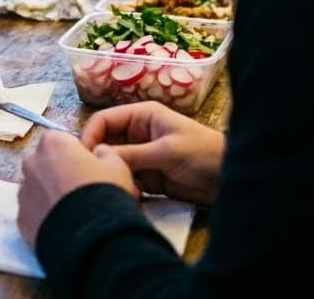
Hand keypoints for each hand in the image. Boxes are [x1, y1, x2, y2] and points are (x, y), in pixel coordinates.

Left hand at [18, 132, 138, 245]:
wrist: (93, 240)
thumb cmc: (105, 195)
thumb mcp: (117, 165)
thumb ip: (104, 152)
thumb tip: (99, 153)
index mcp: (53, 142)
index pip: (62, 141)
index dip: (77, 155)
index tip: (89, 169)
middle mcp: (31, 163)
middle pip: (46, 163)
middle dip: (60, 173)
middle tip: (82, 192)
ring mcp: (23, 192)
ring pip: (38, 189)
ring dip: (51, 195)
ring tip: (74, 212)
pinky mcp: (21, 219)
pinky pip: (34, 213)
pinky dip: (45, 217)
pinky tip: (63, 226)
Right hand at [81, 101, 223, 205]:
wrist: (231, 179)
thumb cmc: (202, 153)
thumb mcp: (166, 151)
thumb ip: (133, 153)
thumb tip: (99, 157)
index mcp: (140, 116)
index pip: (104, 120)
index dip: (90, 135)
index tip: (82, 156)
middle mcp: (137, 133)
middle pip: (106, 142)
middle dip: (101, 159)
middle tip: (98, 177)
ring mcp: (142, 155)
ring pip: (115, 163)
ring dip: (114, 175)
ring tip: (119, 189)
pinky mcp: (148, 177)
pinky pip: (127, 180)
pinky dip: (126, 188)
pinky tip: (132, 197)